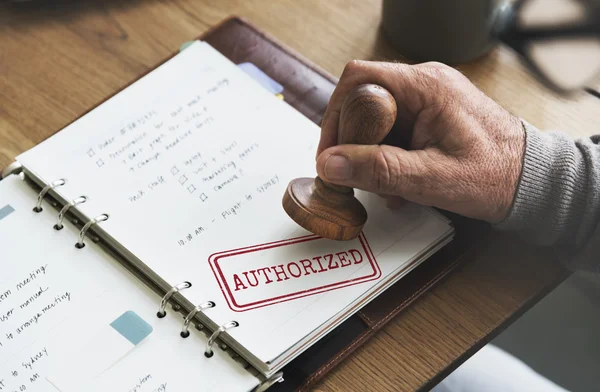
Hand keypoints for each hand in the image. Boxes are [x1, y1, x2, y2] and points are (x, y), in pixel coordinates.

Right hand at [316, 60, 525, 222]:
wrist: (531, 180)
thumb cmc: (496, 176)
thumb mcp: (432, 178)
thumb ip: (379, 170)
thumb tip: (330, 164)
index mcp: (427, 87)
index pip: (359, 81)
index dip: (336, 116)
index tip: (331, 154)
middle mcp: (425, 84)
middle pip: (363, 101)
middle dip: (354, 143)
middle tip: (356, 176)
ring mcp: (427, 99)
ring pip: (375, 120)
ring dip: (371, 155)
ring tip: (388, 187)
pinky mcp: (429, 115)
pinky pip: (393, 130)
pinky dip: (387, 157)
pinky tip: (399, 182)